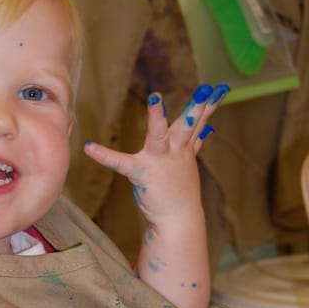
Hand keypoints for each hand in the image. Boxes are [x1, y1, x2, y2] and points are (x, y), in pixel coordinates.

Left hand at [84, 83, 228, 228]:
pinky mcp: (141, 173)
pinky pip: (120, 163)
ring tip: (156, 98)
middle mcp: (175, 151)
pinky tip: (89, 147)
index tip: (219, 88)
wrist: (178, 219)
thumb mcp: (189, 162)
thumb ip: (196, 143)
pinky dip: (104, 155)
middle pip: (188, 126)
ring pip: (159, 135)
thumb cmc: (180, 189)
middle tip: (205, 89)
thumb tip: (208, 129)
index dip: (209, 105)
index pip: (199, 122)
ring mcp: (159, 161)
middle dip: (197, 107)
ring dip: (158, 117)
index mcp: (184, 147)